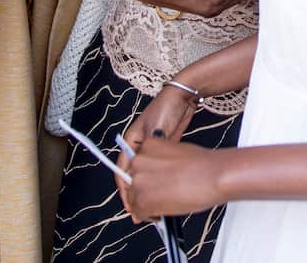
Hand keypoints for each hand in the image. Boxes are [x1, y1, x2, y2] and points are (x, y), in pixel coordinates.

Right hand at [116, 87, 200, 216]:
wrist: (184, 96)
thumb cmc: (167, 108)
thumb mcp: (155, 132)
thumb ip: (151, 152)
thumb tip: (146, 174)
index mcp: (130, 141)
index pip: (122, 171)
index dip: (125, 190)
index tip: (131, 206)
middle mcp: (139, 146)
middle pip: (133, 175)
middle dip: (136, 193)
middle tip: (143, 210)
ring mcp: (152, 148)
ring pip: (146, 174)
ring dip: (148, 188)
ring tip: (153, 204)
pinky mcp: (165, 149)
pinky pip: (158, 170)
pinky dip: (159, 180)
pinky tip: (164, 190)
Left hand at [124, 133, 224, 219]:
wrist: (213, 175)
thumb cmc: (203, 165)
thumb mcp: (177, 152)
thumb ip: (162, 162)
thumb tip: (158, 177)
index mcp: (148, 144)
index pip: (137, 164)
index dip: (146, 177)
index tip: (152, 184)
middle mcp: (139, 161)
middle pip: (132, 181)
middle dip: (144, 191)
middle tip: (159, 197)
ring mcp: (138, 180)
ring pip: (134, 198)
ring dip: (145, 204)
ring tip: (162, 207)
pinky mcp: (142, 200)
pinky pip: (138, 212)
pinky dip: (148, 216)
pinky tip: (161, 213)